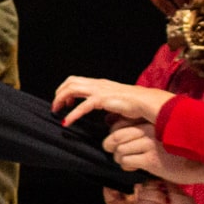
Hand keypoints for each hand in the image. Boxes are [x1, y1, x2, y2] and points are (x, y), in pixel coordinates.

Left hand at [54, 76, 172, 127]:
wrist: (147, 103)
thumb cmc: (137, 105)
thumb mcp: (118, 105)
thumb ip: (109, 108)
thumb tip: (106, 118)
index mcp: (101, 84)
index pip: (77, 81)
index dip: (67, 89)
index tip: (65, 102)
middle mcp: (98, 84)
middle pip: (71, 82)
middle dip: (59, 93)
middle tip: (56, 106)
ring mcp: (100, 90)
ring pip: (72, 89)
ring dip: (61, 100)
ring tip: (56, 111)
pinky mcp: (103, 100)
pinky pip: (83, 106)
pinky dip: (72, 114)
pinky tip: (67, 122)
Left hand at [105, 121, 203, 187]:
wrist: (200, 165)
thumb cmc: (179, 152)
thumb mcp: (160, 136)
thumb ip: (143, 134)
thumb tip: (120, 139)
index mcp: (149, 123)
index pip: (119, 124)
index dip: (112, 134)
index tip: (116, 142)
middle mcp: (147, 131)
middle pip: (115, 136)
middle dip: (109, 146)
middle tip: (112, 152)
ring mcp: (149, 145)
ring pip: (119, 150)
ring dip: (118, 157)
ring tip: (124, 161)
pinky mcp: (151, 160)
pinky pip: (126, 161)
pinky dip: (125, 165)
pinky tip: (132, 167)